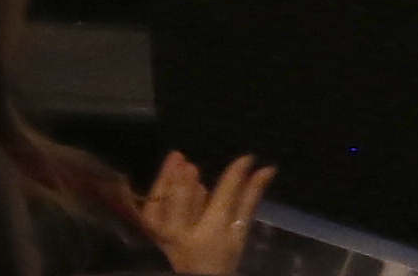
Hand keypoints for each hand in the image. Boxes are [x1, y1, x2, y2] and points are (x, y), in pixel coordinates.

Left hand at [145, 151, 272, 272]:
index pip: (225, 196)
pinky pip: (150, 212)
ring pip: (160, 206)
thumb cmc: (222, 259)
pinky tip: (164, 177)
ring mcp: (166, 234)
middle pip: (182, 203)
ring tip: (175, 158)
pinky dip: (155, 192)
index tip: (247, 158)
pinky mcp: (154, 233)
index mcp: (211, 232)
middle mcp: (185, 233)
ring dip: (165, 181)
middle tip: (190, 162)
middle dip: (184, 181)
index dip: (236, 174)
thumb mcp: (239, 232)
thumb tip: (267, 169)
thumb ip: (250, 200)